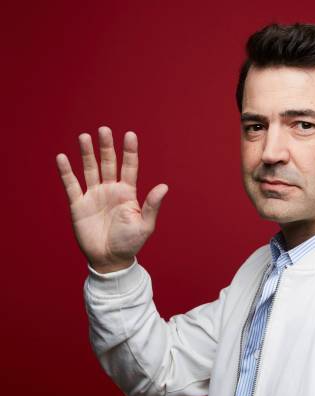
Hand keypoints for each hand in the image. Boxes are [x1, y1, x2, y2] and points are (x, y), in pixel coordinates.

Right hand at [56, 126, 167, 272]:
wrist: (109, 259)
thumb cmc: (130, 243)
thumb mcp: (145, 225)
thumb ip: (152, 206)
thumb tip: (164, 186)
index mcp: (128, 193)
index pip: (129, 167)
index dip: (129, 151)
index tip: (130, 134)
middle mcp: (111, 190)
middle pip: (108, 163)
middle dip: (106, 146)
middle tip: (104, 129)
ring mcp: (94, 196)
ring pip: (90, 169)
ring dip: (87, 153)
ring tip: (84, 137)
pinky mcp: (78, 205)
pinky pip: (71, 185)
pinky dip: (66, 172)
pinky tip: (62, 157)